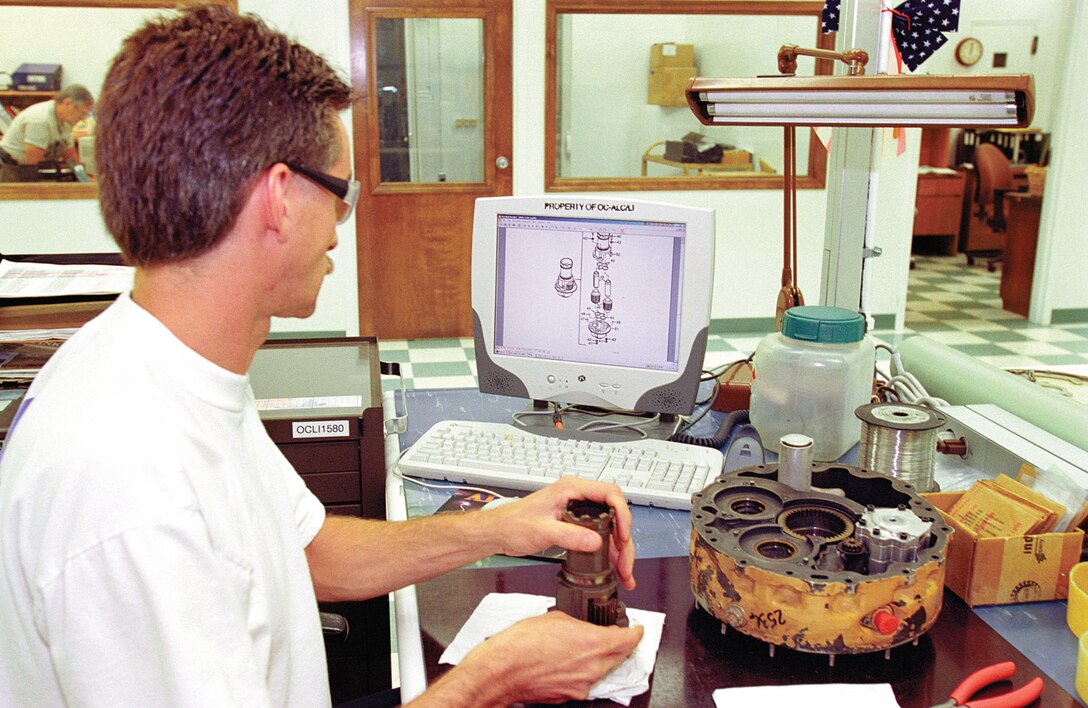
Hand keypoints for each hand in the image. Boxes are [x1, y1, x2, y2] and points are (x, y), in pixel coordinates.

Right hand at [455, 610, 644, 704]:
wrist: (502, 670)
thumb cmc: (523, 644)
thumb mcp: (555, 618)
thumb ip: (576, 624)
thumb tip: (579, 627)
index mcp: (595, 644)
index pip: (629, 640)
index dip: (635, 632)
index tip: (636, 629)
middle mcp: (593, 668)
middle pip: (618, 656)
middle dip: (617, 645)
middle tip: (612, 635)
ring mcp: (582, 685)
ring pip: (600, 669)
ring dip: (595, 658)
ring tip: (576, 647)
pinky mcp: (568, 696)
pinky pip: (582, 681)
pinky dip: (578, 671)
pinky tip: (562, 661)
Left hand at [482, 477, 636, 589]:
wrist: (499, 532)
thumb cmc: (513, 523)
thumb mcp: (542, 530)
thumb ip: (570, 535)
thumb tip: (595, 541)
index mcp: (571, 489)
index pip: (610, 493)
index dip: (623, 514)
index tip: (623, 535)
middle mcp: (578, 498)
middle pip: (616, 514)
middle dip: (624, 541)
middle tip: (626, 562)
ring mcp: (579, 511)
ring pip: (611, 528)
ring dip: (620, 551)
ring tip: (625, 573)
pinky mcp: (576, 525)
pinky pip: (601, 536)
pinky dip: (610, 553)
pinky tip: (615, 568)